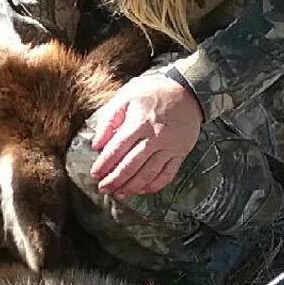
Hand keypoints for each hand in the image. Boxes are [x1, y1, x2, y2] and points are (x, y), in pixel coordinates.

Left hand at [89, 72, 203, 198]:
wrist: (188, 91)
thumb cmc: (154, 92)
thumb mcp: (126, 97)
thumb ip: (108, 120)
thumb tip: (96, 145)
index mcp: (139, 122)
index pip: (117, 149)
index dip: (104, 164)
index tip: (95, 174)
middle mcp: (155, 137)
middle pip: (131, 165)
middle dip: (115, 180)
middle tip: (104, 188)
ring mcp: (169, 147)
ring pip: (148, 174)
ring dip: (132, 187)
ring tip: (119, 193)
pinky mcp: (180, 152)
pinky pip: (167, 174)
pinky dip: (154, 185)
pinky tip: (142, 190)